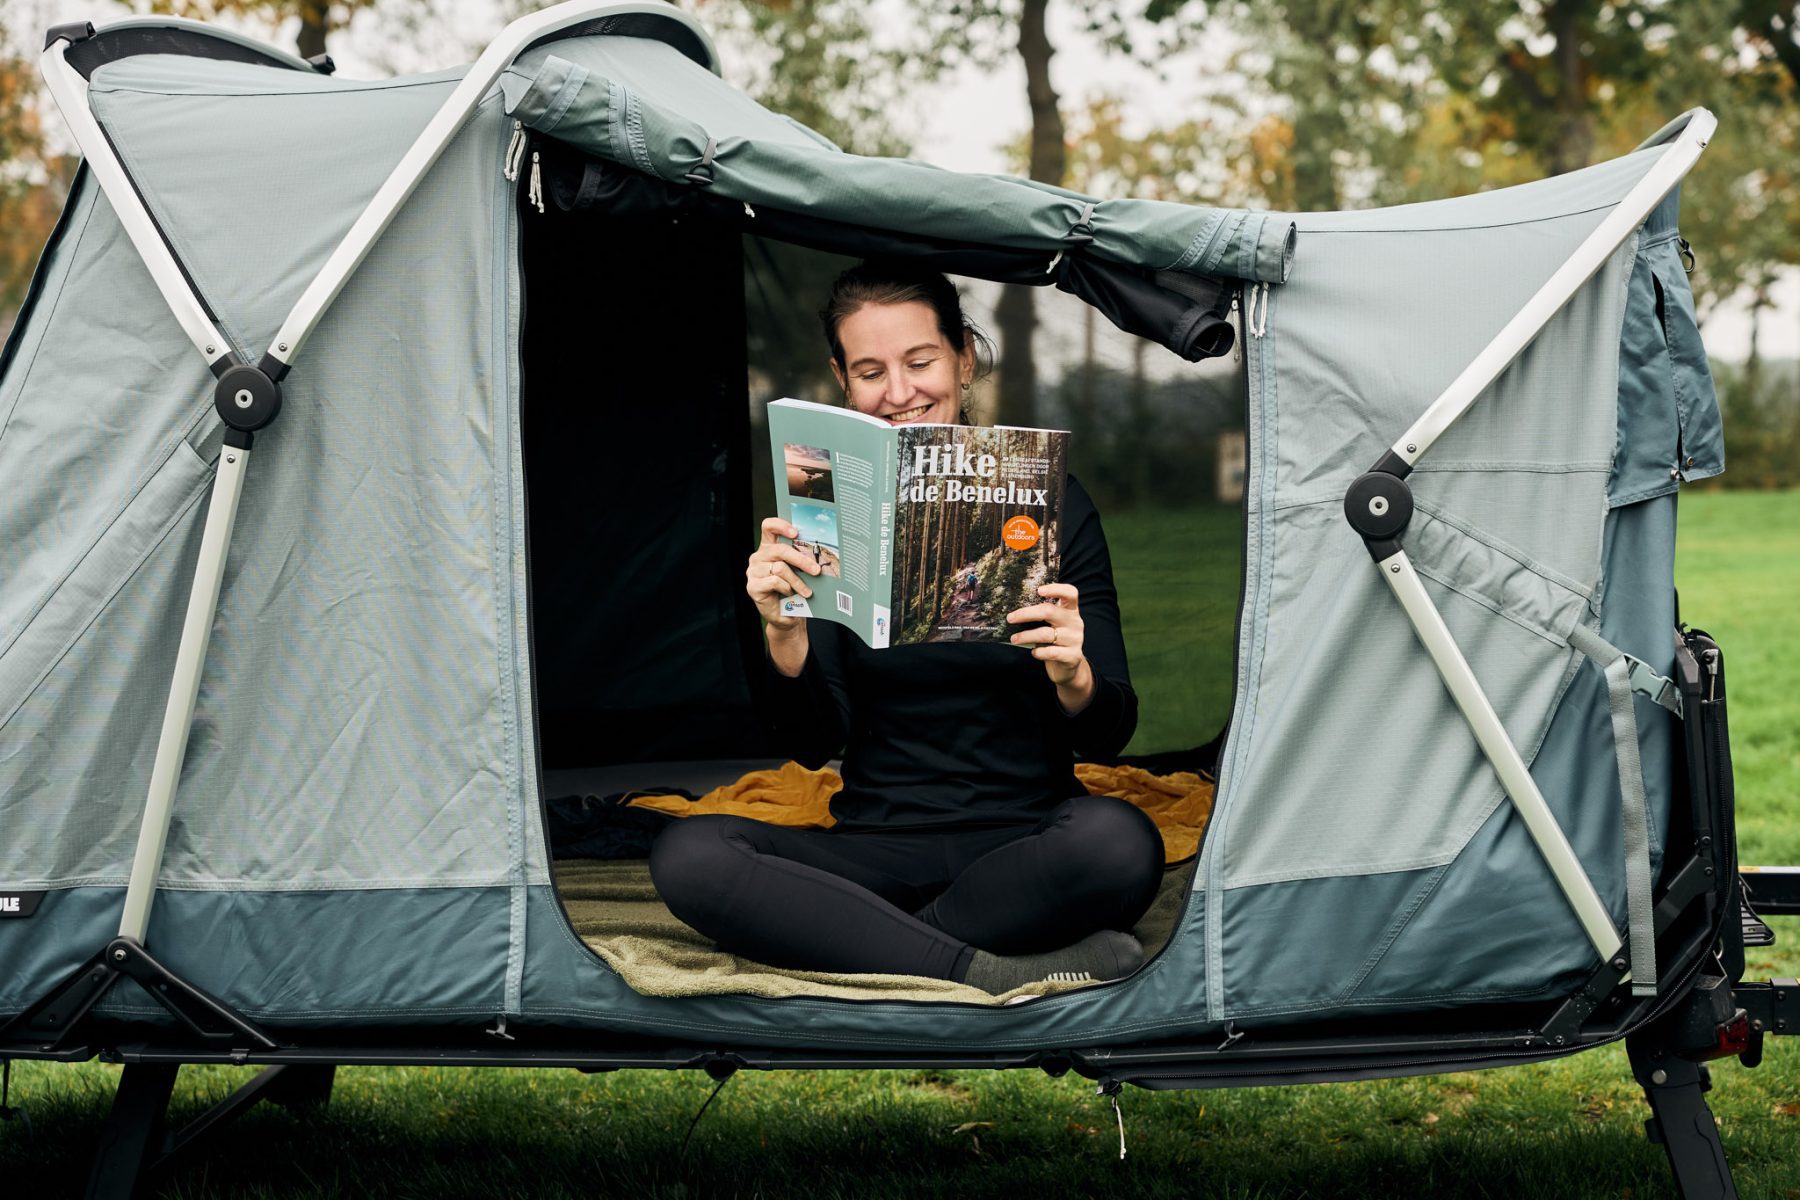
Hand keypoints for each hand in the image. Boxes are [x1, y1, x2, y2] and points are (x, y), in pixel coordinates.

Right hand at [747, 517, 820, 628]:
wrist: (787, 615)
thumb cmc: (793, 590)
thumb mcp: (797, 571)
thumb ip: (800, 559)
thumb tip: (816, 554)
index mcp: (768, 548)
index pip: (768, 527)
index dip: (781, 525)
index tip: (796, 533)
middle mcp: (759, 557)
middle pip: (780, 549)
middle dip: (801, 560)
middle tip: (816, 570)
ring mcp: (754, 571)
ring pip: (780, 568)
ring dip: (797, 581)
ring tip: (807, 591)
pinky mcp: (753, 586)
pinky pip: (774, 581)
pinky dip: (787, 589)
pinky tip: (790, 595)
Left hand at [1007, 583, 1094, 711]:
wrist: (1068, 667)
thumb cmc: (1055, 640)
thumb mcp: (1053, 624)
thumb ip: (1042, 615)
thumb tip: (1013, 611)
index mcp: (1071, 610)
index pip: (1070, 593)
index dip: (1056, 589)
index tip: (1038, 591)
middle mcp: (1075, 622)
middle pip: (1050, 611)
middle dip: (1026, 614)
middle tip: (1010, 618)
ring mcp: (1075, 639)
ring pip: (1046, 634)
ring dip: (1026, 636)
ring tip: (1014, 639)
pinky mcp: (1072, 656)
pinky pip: (1051, 652)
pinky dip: (1039, 652)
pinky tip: (1033, 652)